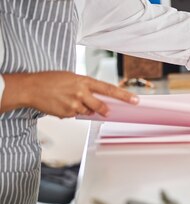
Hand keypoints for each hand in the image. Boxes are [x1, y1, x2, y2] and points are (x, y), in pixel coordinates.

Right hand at [1, 71, 137, 117]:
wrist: (30, 88)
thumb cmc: (50, 81)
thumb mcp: (71, 78)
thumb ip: (86, 88)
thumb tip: (99, 100)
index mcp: (84, 80)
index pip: (109, 89)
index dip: (123, 96)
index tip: (135, 100)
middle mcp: (81, 92)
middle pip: (101, 106)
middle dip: (104, 110)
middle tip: (105, 111)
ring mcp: (74, 104)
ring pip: (88, 112)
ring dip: (83, 109)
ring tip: (69, 100)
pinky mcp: (67, 113)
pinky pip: (76, 116)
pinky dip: (71, 112)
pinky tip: (61, 104)